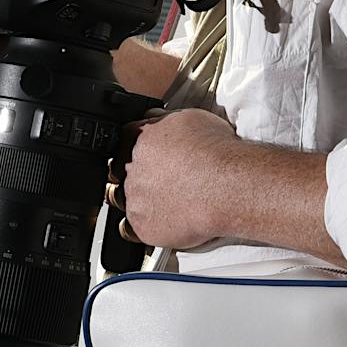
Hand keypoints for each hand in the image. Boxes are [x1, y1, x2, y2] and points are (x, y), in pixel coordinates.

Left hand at [112, 107, 240, 249]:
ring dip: (138, 199)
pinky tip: (166, 218)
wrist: (226, 187)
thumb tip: (153, 118)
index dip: (138, 146)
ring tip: (166, 200)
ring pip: (122, 199)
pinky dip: (146, 224)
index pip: (123, 138)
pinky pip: (131, 228)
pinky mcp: (141, 226)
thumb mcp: (189, 118)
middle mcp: (130, 168)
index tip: (151, 153)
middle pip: (120, 170)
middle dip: (137, 173)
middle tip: (162, 178)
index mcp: (138, 139)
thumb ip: (163, 121)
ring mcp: (133, 198)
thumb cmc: (215, 153)